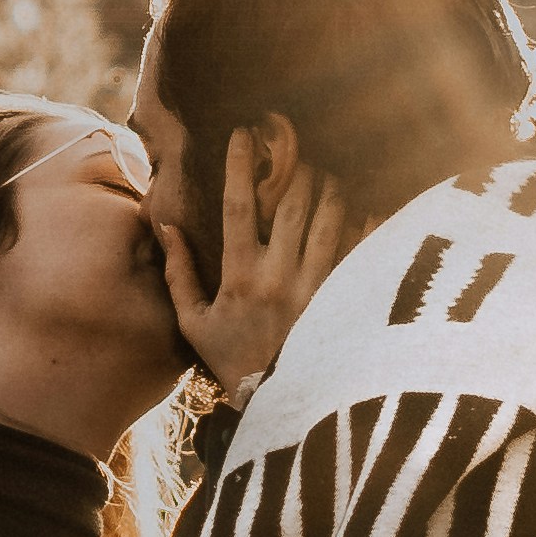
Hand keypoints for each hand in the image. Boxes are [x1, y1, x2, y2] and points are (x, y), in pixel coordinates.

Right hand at [170, 119, 345, 401]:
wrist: (278, 403)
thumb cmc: (231, 359)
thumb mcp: (193, 322)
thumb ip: (179, 272)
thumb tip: (165, 225)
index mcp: (240, 276)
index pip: (238, 207)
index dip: (239, 165)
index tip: (243, 133)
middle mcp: (280, 276)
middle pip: (293, 202)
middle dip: (296, 165)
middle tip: (297, 144)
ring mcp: (317, 286)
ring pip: (331, 217)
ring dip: (331, 184)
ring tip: (330, 167)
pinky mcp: (344, 297)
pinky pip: (362, 247)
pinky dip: (368, 219)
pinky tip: (370, 199)